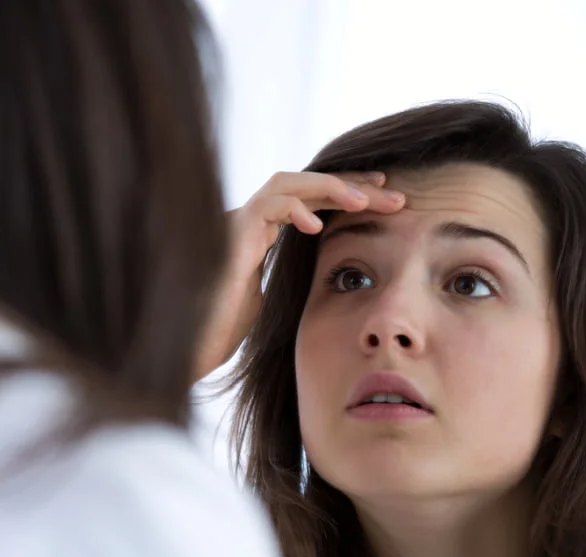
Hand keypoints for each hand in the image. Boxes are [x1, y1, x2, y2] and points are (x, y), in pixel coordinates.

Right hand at [192, 171, 405, 382]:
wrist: (190, 343)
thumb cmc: (224, 328)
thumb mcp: (273, 300)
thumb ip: (293, 278)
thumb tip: (329, 278)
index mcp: (263, 232)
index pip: (312, 200)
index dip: (349, 194)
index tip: (386, 198)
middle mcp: (250, 219)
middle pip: (306, 185)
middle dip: (352, 186)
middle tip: (394, 196)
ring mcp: (238, 222)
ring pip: (287, 183)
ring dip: (329, 188)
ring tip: (364, 202)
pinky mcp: (229, 233)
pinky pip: (266, 206)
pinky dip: (294, 210)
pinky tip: (317, 227)